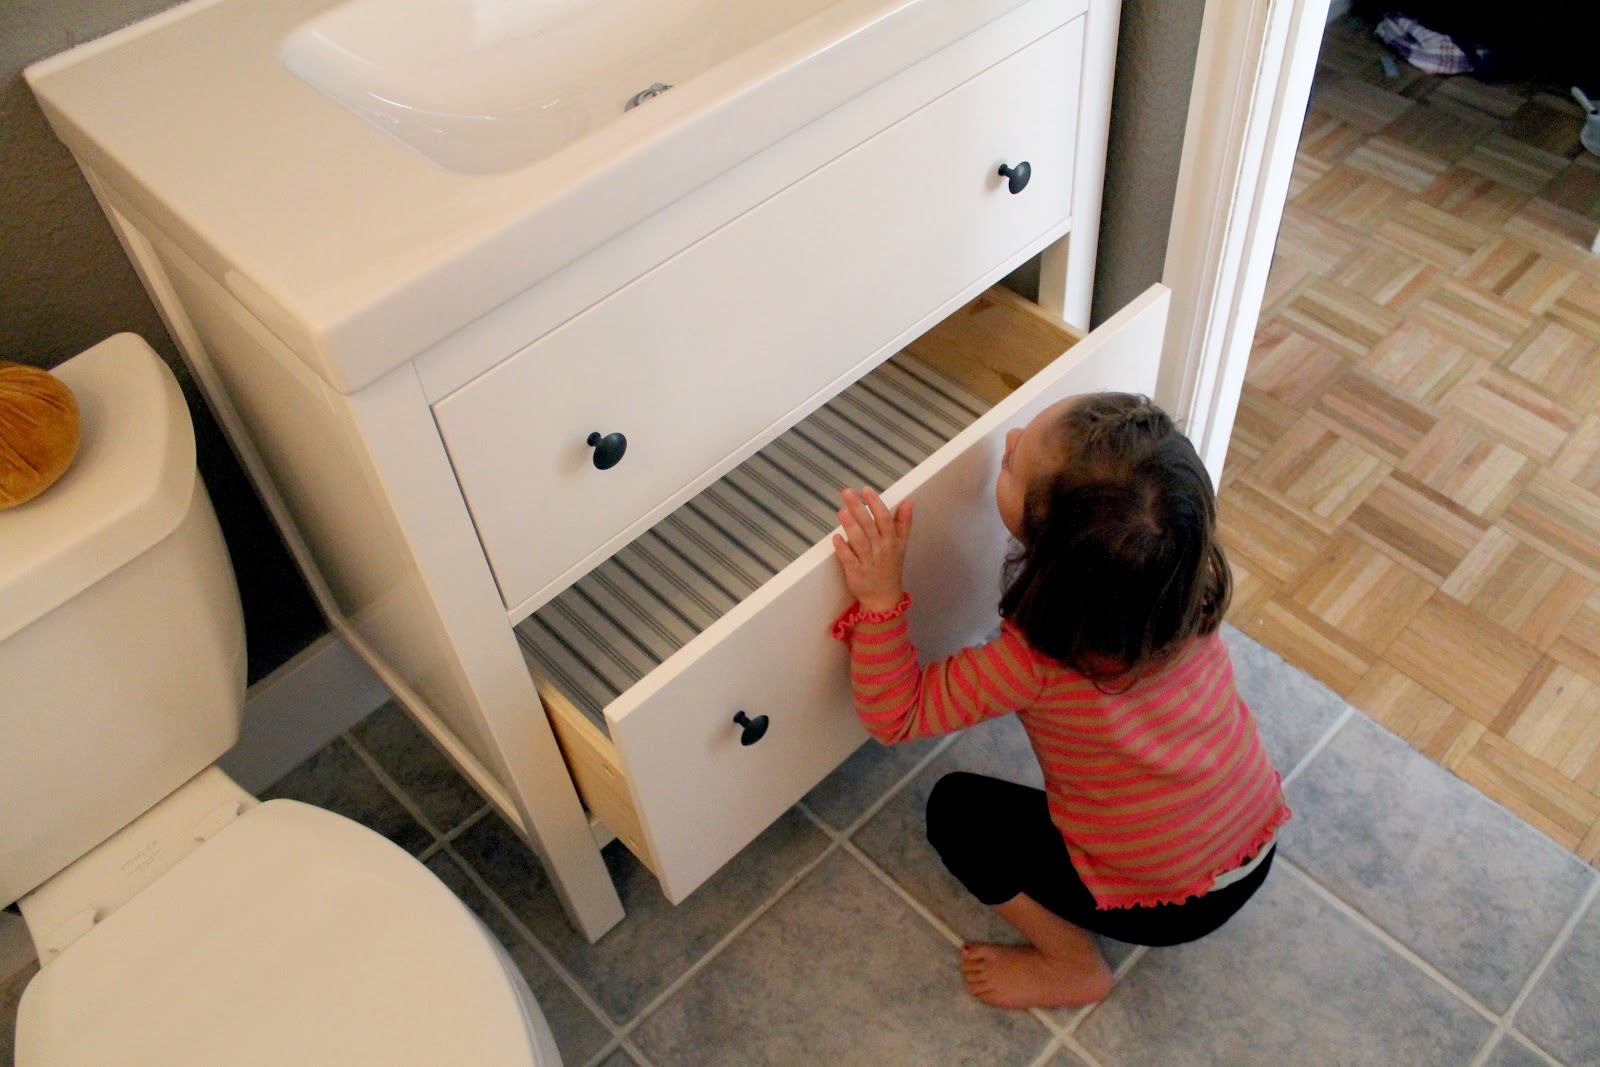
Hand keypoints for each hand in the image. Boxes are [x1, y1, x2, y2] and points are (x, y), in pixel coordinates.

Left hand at [831, 486, 912, 612]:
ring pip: (859, 541)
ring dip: (851, 526)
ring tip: (842, 511)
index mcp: (891, 541)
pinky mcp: (855, 572)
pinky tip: (836, 538)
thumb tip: (908, 501)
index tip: (866, 490)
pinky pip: (849, 559)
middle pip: (869, 526)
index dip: (876, 503)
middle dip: (859, 508)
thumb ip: (904, 522)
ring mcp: (867, 561)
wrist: (884, 597)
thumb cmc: (890, 567)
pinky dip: (842, 549)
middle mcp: (880, 549)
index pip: (884, 518)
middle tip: (847, 493)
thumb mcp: (901, 544)